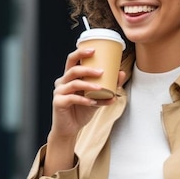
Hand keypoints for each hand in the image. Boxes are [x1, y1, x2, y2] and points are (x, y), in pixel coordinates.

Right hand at [43, 48, 125, 174]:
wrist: (71, 128)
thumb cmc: (82, 110)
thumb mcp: (97, 97)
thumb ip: (108, 86)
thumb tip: (121, 74)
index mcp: (70, 77)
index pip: (72, 60)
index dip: (81, 52)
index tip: (94, 49)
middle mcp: (62, 82)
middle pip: (72, 69)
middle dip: (87, 68)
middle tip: (101, 71)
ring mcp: (59, 92)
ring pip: (73, 83)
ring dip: (88, 84)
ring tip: (100, 88)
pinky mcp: (58, 103)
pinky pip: (72, 98)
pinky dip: (84, 100)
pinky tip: (92, 102)